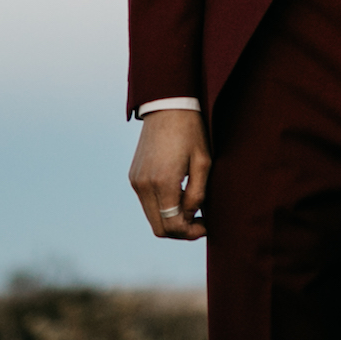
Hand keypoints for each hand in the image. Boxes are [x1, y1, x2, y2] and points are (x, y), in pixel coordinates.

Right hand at [128, 111, 211, 240]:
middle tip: (200, 222)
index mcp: (163, 182)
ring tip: (191, 209)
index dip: (191, 233)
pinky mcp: (133, 176)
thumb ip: (197, 194)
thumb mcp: (203, 162)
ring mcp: (135, 181)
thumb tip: (189, 217)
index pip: (173, 226)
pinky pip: (147, 204)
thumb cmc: (191, 132)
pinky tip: (178, 197)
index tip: (206, 226)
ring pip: (152, 218)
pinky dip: (162, 208)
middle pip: (159, 228)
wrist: (167, 106)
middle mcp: (144, 185)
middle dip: (181, 231)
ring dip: (171, 220)